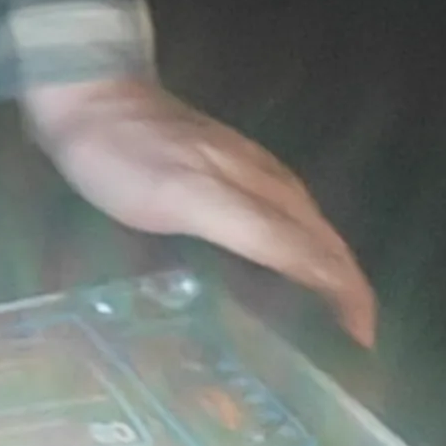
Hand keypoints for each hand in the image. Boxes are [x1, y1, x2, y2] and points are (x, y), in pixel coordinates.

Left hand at [21, 70, 374, 346]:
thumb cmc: (125, 157)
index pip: (325, 256)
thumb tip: (322, 276)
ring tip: (323, 319)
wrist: (85, 96)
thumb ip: (259, 233)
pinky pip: (276, 218)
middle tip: (347, 346)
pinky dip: (291, 252)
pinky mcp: (221, 171)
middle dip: (346, 292)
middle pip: (325, 243)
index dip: (349, 302)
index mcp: (268, 193)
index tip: (360, 349)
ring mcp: (246, 173)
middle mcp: (270, 183)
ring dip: (323, 274)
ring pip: (305, 230)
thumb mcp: (190, 199)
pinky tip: (273, 272)